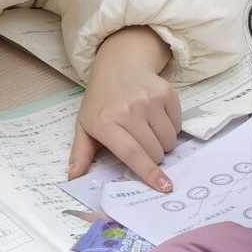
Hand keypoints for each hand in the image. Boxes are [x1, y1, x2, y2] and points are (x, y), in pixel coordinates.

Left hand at [69, 26, 178, 191]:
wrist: (119, 65)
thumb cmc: (101, 101)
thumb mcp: (84, 125)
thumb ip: (80, 154)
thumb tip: (73, 178)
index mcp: (106, 122)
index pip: (132, 153)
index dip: (149, 172)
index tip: (163, 186)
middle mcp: (129, 110)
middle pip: (154, 151)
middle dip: (152, 157)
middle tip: (140, 145)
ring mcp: (150, 100)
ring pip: (168, 141)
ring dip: (162, 143)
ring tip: (148, 130)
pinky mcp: (166, 93)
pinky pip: (177, 125)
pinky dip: (170, 128)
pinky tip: (156, 117)